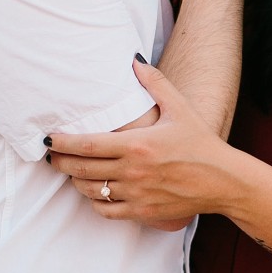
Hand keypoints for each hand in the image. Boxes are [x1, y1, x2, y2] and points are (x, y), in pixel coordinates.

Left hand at [46, 59, 239, 227]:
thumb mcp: (179, 108)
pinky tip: (95, 192)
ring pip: (91, 191)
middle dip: (61, 162)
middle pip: (82, 169)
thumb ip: (154, 83)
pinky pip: (106, 210)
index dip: (63, 143)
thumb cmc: (200, 143)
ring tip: (73, 171)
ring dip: (76, 181)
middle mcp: (133, 171)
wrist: (223, 180)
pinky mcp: (143, 211)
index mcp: (138, 144)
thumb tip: (134, 60)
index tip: (48, 139)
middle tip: (52, 156)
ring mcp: (137, 194)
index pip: (88, 145)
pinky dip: (95, 201)